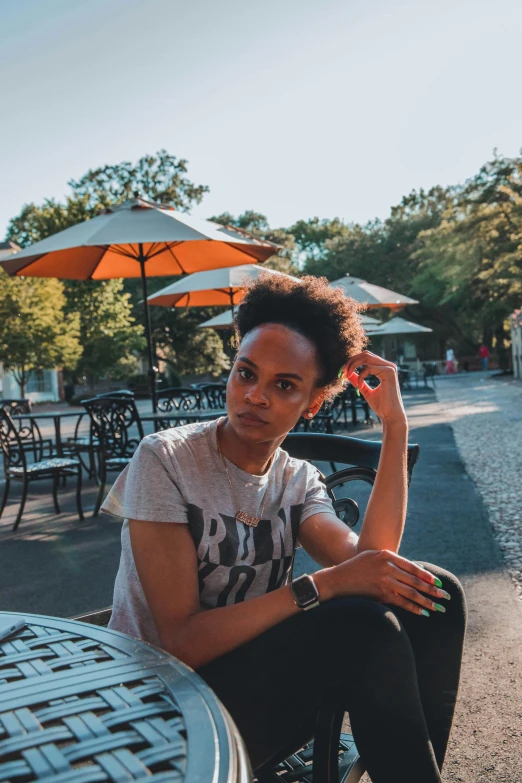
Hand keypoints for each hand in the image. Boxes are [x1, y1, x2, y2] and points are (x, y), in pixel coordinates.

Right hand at [318, 549, 450, 615]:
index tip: (438, 583)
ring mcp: (384, 580)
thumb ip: (391, 561)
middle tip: (445, 596)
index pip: (413, 567)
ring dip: (427, 601)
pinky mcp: (381, 594)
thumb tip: (414, 571)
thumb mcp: (373, 557)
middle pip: (415, 580)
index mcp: (387, 555)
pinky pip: (402, 602)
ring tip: (439, 608)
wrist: (338, 579)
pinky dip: (414, 608)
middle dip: (432, 590)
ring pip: (411, 592)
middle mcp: (388, 567)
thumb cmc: (356, 567)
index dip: (427, 576)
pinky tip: (424, 613)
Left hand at [342, 350, 405, 424]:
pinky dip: (360, 376)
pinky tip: (359, 387)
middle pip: (365, 354)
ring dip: (353, 366)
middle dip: (351, 361)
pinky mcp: (389, 372)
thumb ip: (358, 380)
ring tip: (347, 376)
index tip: (342, 372)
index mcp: (384, 369)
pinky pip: (368, 368)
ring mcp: (390, 368)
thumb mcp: (365, 390)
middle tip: (342, 372)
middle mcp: (389, 366)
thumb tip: (348, 373)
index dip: (353, 362)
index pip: (366, 357)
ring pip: (366, 357)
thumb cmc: (381, 405)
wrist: (390, 416)